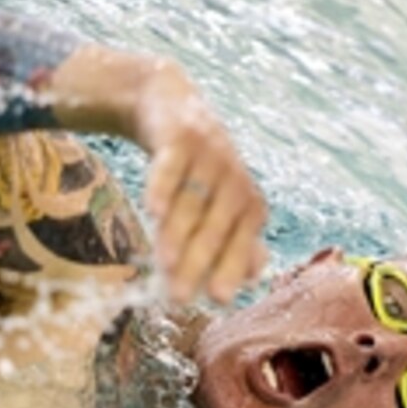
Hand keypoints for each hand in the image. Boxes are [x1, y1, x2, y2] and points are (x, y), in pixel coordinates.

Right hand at [133, 63, 267, 304]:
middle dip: (200, 262)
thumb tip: (254, 275)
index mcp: (249, 202)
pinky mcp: (181, 136)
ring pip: (193, 201)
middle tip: (180, 297)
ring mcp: (209, 155)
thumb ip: (237, 238)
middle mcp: (234, 178)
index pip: (242, 241)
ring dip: (179, 234)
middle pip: (217, 226)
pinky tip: (152, 211)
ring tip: (165, 265)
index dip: (231, 268)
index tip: (218, 299)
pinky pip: (171, 165)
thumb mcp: (221, 203)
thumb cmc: (197, 170)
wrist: (169, 108)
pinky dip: (163, 188)